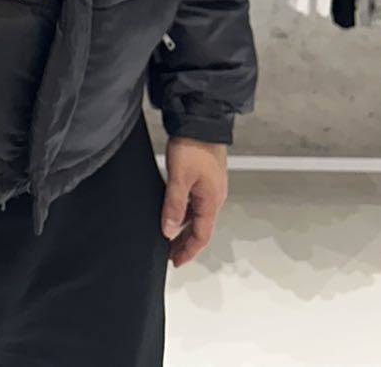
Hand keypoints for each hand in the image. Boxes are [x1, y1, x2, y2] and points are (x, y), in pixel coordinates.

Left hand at [161, 138, 227, 266]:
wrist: (201, 118)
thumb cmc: (194, 146)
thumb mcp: (180, 178)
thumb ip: (174, 206)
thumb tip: (169, 231)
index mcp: (212, 201)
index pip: (201, 236)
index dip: (188, 251)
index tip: (176, 262)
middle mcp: (214, 196)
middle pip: (200, 228)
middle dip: (185, 243)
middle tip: (169, 253)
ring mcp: (210, 186)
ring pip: (196, 215)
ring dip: (183, 227)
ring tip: (166, 234)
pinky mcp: (204, 175)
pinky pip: (194, 202)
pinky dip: (184, 211)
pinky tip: (171, 210)